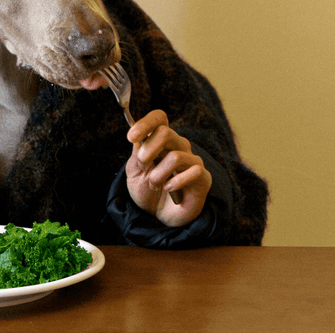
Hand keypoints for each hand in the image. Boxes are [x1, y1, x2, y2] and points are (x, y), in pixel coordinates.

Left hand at [125, 110, 211, 226]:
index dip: (145, 123)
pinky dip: (175, 182)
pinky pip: (193, 171)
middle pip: (166, 132)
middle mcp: (178, 146)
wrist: (158, 216)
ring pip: (175, 157)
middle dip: (148, 150)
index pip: (159, 118)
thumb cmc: (147, 191)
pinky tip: (168, 188)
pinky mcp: (203, 177)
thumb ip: (137, 154)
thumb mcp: (135, 172)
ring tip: (153, 185)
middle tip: (142, 164)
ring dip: (157, 174)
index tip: (131, 137)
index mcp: (160, 140)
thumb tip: (138, 137)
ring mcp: (192, 160)